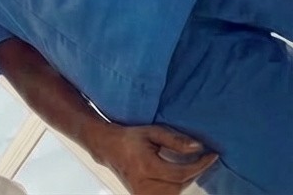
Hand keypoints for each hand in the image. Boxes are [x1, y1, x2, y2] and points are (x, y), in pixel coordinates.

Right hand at [92, 123, 216, 194]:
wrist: (108, 148)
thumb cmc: (130, 138)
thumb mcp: (152, 132)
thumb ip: (175, 140)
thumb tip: (199, 148)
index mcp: (147, 167)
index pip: (182, 173)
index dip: (201, 165)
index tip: (212, 155)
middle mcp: (145, 184)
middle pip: (181, 184)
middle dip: (192, 171)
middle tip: (198, 158)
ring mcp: (142, 193)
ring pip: (175, 191)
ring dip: (183, 179)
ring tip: (180, 164)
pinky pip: (167, 194)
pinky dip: (174, 185)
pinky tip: (171, 174)